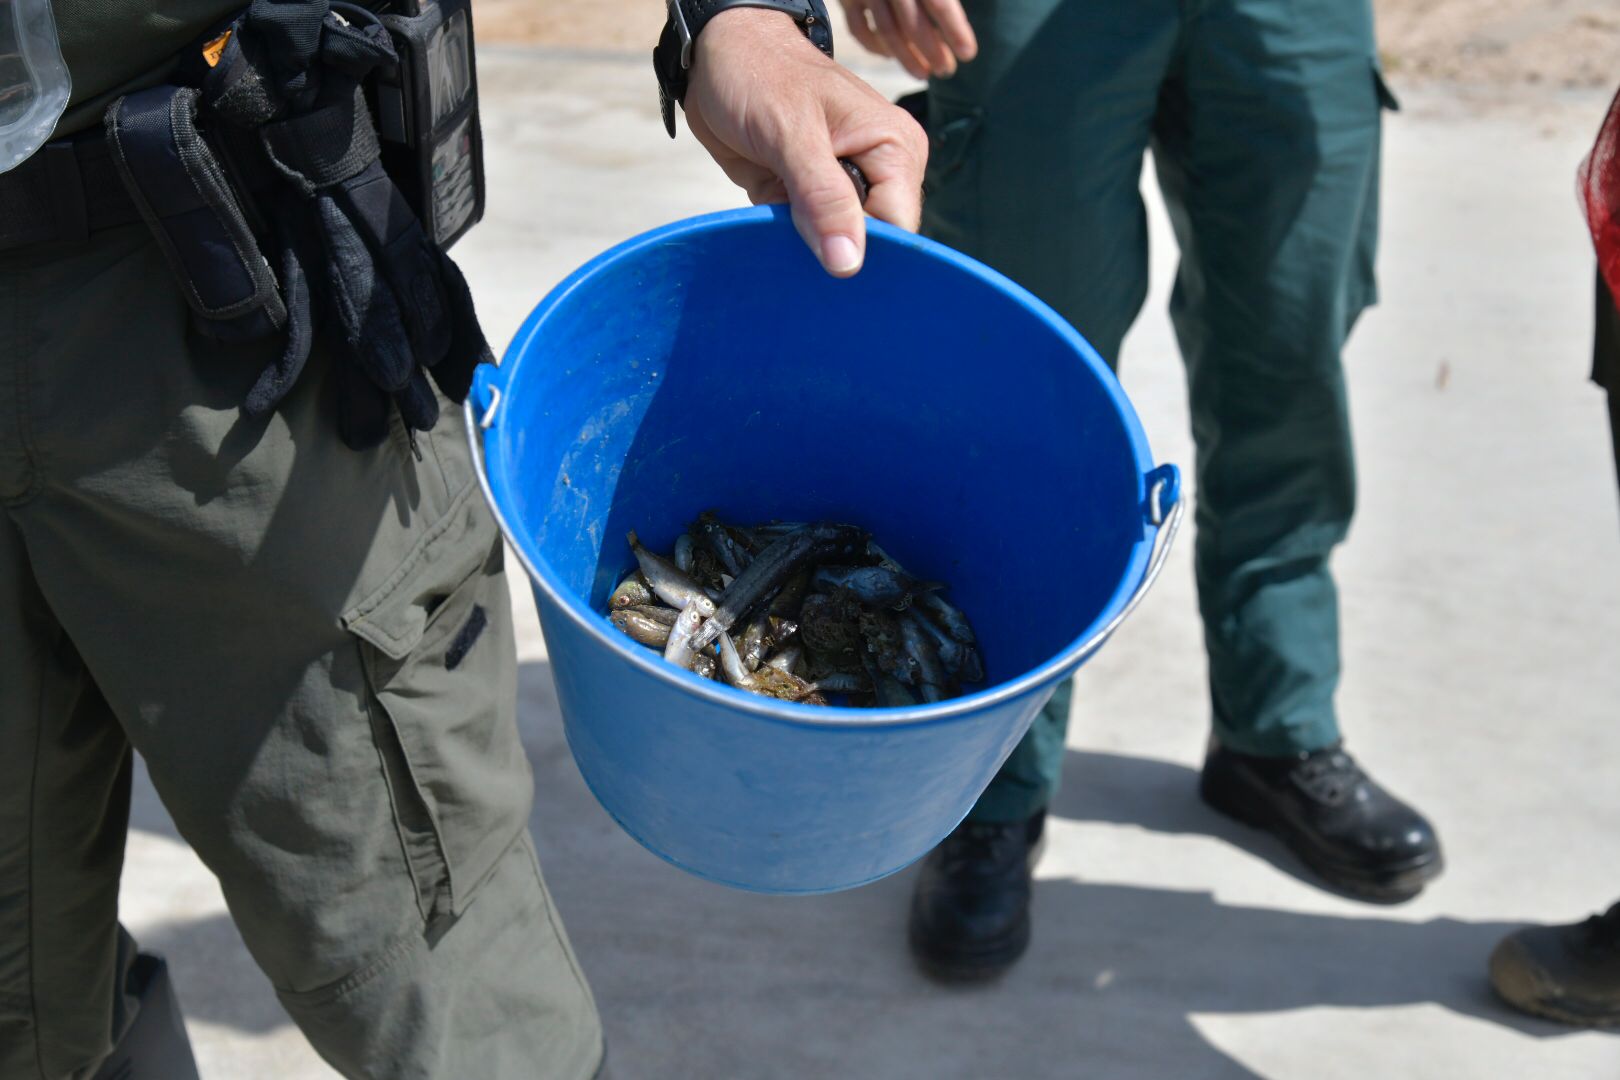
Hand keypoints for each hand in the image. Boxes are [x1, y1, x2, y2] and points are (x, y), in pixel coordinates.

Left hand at [682, 8, 926, 277]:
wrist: (717, 55)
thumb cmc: (759, 76)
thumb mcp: (791, 134)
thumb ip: (823, 199)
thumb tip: (849, 264)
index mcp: (894, 150)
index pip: (899, 228)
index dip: (866, 251)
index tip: (826, 263)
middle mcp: (878, 172)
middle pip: (871, 243)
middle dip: (833, 250)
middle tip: (792, 233)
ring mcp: (844, 188)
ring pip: (836, 246)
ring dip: (804, 246)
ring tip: (776, 219)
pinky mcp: (810, 199)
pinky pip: (806, 239)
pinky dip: (785, 238)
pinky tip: (769, 222)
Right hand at [839, 0, 976, 78]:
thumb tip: (961, 20)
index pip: (940, 4)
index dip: (955, 31)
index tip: (968, 53)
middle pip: (914, 24)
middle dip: (933, 52)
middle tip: (947, 71)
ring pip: (888, 33)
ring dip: (907, 58)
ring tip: (924, 73)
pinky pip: (860, 30)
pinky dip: (875, 47)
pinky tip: (891, 56)